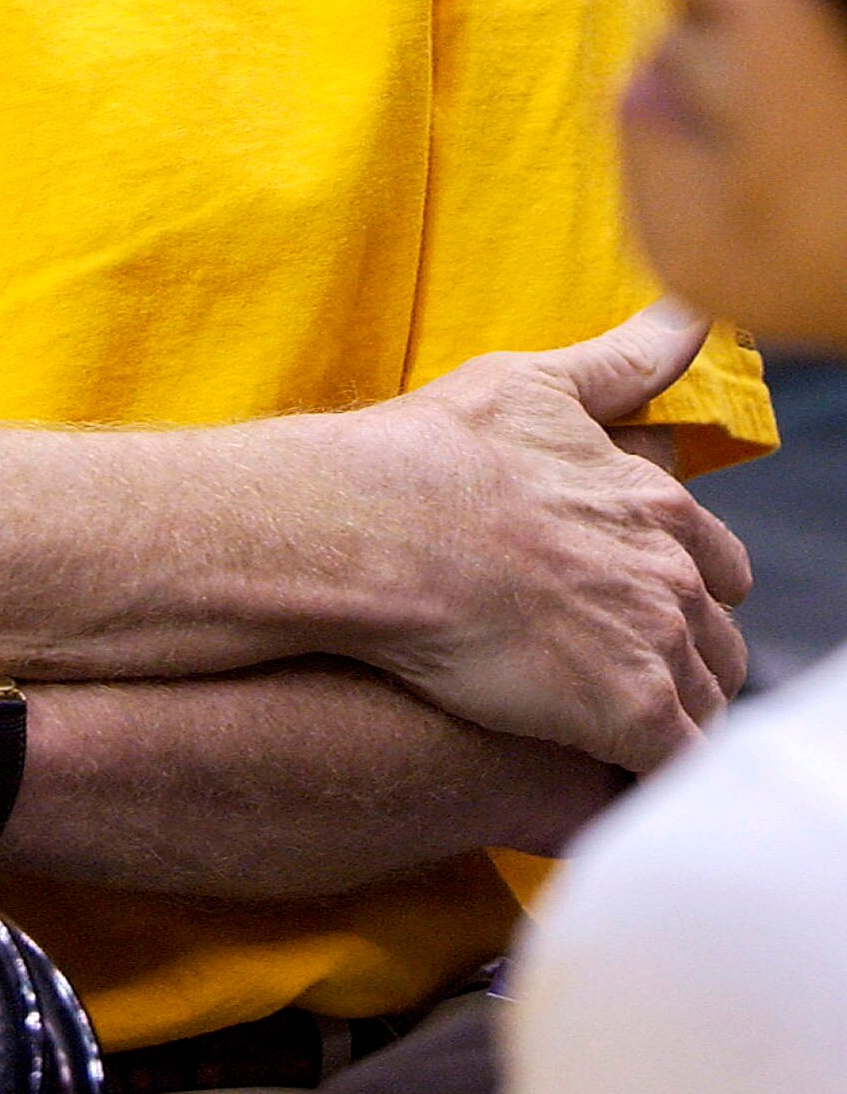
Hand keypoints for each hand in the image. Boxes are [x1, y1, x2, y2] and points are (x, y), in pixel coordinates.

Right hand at [338, 302, 750, 774]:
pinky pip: (678, 768)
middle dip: (684, 661)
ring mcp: (655, 643)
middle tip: (610, 670)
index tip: (634, 602)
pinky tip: (614, 778)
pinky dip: (657, 779)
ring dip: (671, 721)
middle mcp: (673, 572)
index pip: (721, 566)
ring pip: (706, 707)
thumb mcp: (531, 386)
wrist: (371, 529)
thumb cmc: (435, 452)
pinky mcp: (628, 713)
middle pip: (719, 643)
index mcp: (655, 502)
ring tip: (604, 732)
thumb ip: (623, 361)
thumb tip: (697, 314)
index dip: (684, 590)